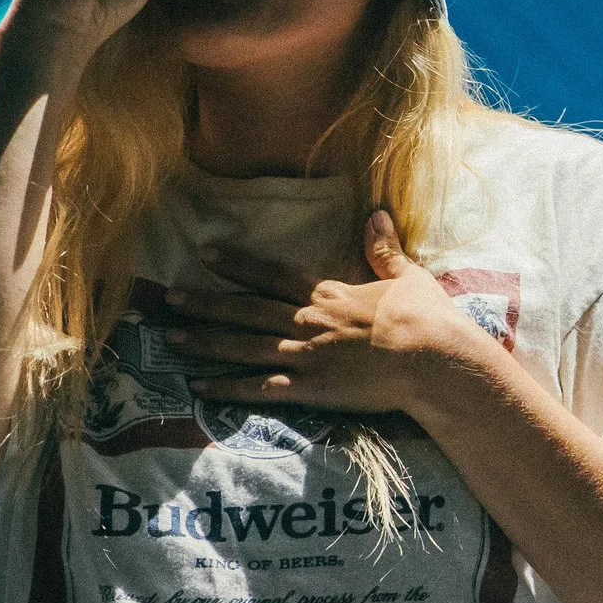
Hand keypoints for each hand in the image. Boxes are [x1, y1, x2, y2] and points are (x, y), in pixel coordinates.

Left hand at [168, 212, 486, 416]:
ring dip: (204, 342)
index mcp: (329, 294)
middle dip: (205, 304)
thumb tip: (377, 213)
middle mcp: (308, 321)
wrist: (433, 360)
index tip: (206, 253)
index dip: (238, 264)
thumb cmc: (427, 319)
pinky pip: (259, 389)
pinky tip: (199, 387)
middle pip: (246, 310)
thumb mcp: (408, 276)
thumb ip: (385, 249)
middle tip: (169, 298)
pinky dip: (227, 388)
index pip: (273, 275)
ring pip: (243, 347)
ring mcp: (305, 356)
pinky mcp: (310, 389)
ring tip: (169, 338)